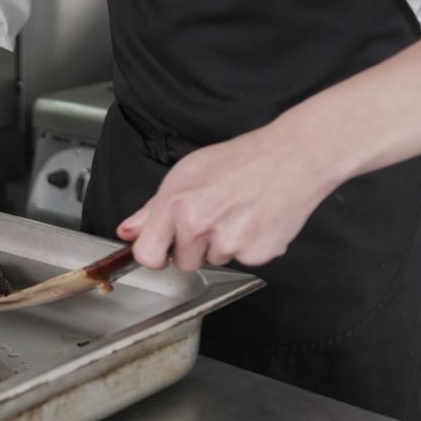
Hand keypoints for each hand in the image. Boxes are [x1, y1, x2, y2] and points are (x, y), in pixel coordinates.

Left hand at [117, 126, 342, 270]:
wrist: (293, 158)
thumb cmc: (240, 160)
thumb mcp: (186, 173)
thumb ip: (152, 209)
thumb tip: (127, 231)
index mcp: (177, 205)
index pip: (146, 256)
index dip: (153, 254)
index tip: (162, 247)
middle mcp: (200, 226)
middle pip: (183, 263)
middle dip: (193, 246)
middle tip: (212, 216)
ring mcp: (230, 243)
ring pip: (214, 260)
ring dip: (222, 244)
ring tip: (237, 212)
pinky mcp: (257, 254)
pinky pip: (242, 261)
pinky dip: (248, 246)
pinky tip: (255, 220)